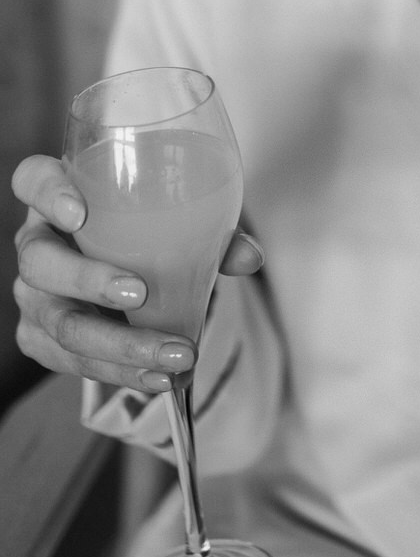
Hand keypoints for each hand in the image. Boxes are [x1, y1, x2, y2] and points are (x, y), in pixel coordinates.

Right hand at [12, 153, 262, 393]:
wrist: (130, 275)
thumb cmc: (146, 232)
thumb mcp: (175, 221)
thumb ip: (211, 230)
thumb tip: (249, 256)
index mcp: (60, 196)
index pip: (33, 179)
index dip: (48, 194)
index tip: (80, 213)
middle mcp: (37, 244)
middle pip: (39, 261)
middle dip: (88, 280)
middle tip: (140, 292)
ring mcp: (35, 296)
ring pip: (59, 323)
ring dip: (118, 344)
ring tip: (173, 354)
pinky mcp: (43, 340)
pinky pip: (73, 363)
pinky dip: (121, 372)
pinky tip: (158, 377)